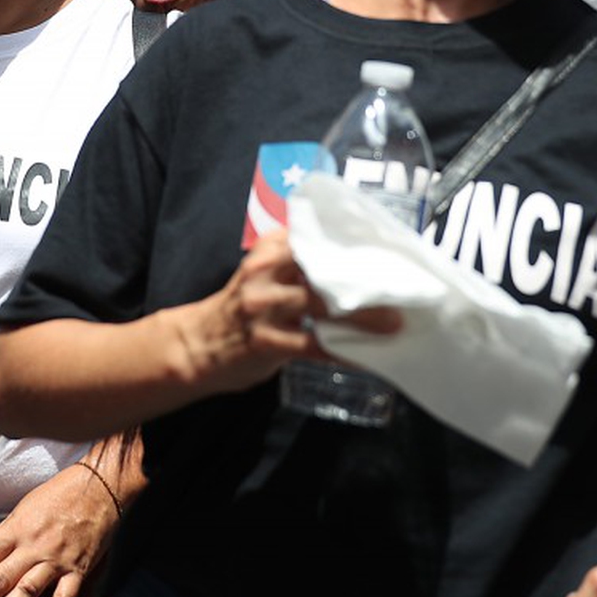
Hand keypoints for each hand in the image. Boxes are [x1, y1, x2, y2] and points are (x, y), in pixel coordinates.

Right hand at [176, 230, 400, 394]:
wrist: (196, 346)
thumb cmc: (239, 310)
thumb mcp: (262, 273)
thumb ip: (297, 263)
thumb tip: (352, 265)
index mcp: (268, 250)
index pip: (317, 238)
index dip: (354, 245)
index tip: (388, 253)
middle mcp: (265, 271)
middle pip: (324, 267)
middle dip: (364, 278)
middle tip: (400, 287)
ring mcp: (264, 306)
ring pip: (322, 304)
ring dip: (363, 316)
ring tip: (393, 323)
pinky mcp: (266, 341)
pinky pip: (314, 345)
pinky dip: (343, 352)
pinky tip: (366, 358)